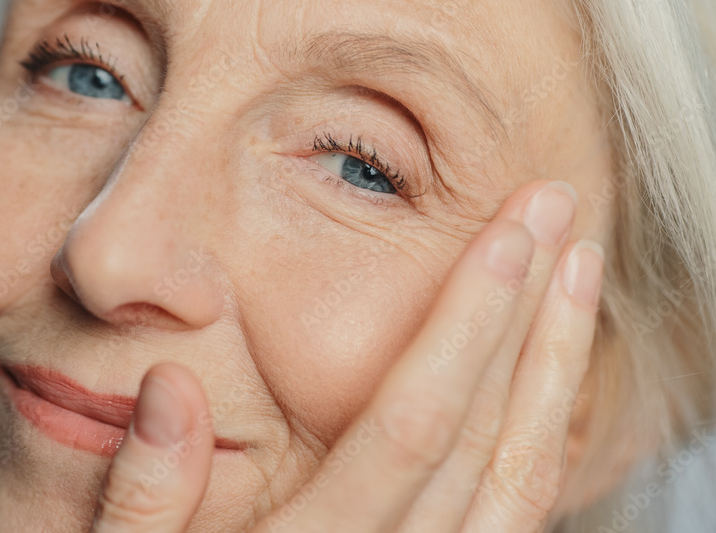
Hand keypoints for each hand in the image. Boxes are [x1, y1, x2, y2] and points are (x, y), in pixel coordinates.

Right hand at [87, 179, 602, 531]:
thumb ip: (138, 501)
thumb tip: (170, 388)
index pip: (409, 425)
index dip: (468, 323)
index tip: (510, 234)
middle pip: (485, 443)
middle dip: (530, 321)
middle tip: (562, 213)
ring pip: (520, 483)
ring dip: (555, 372)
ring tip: (577, 279)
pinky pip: (514, 520)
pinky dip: (544, 439)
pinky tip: (544, 380)